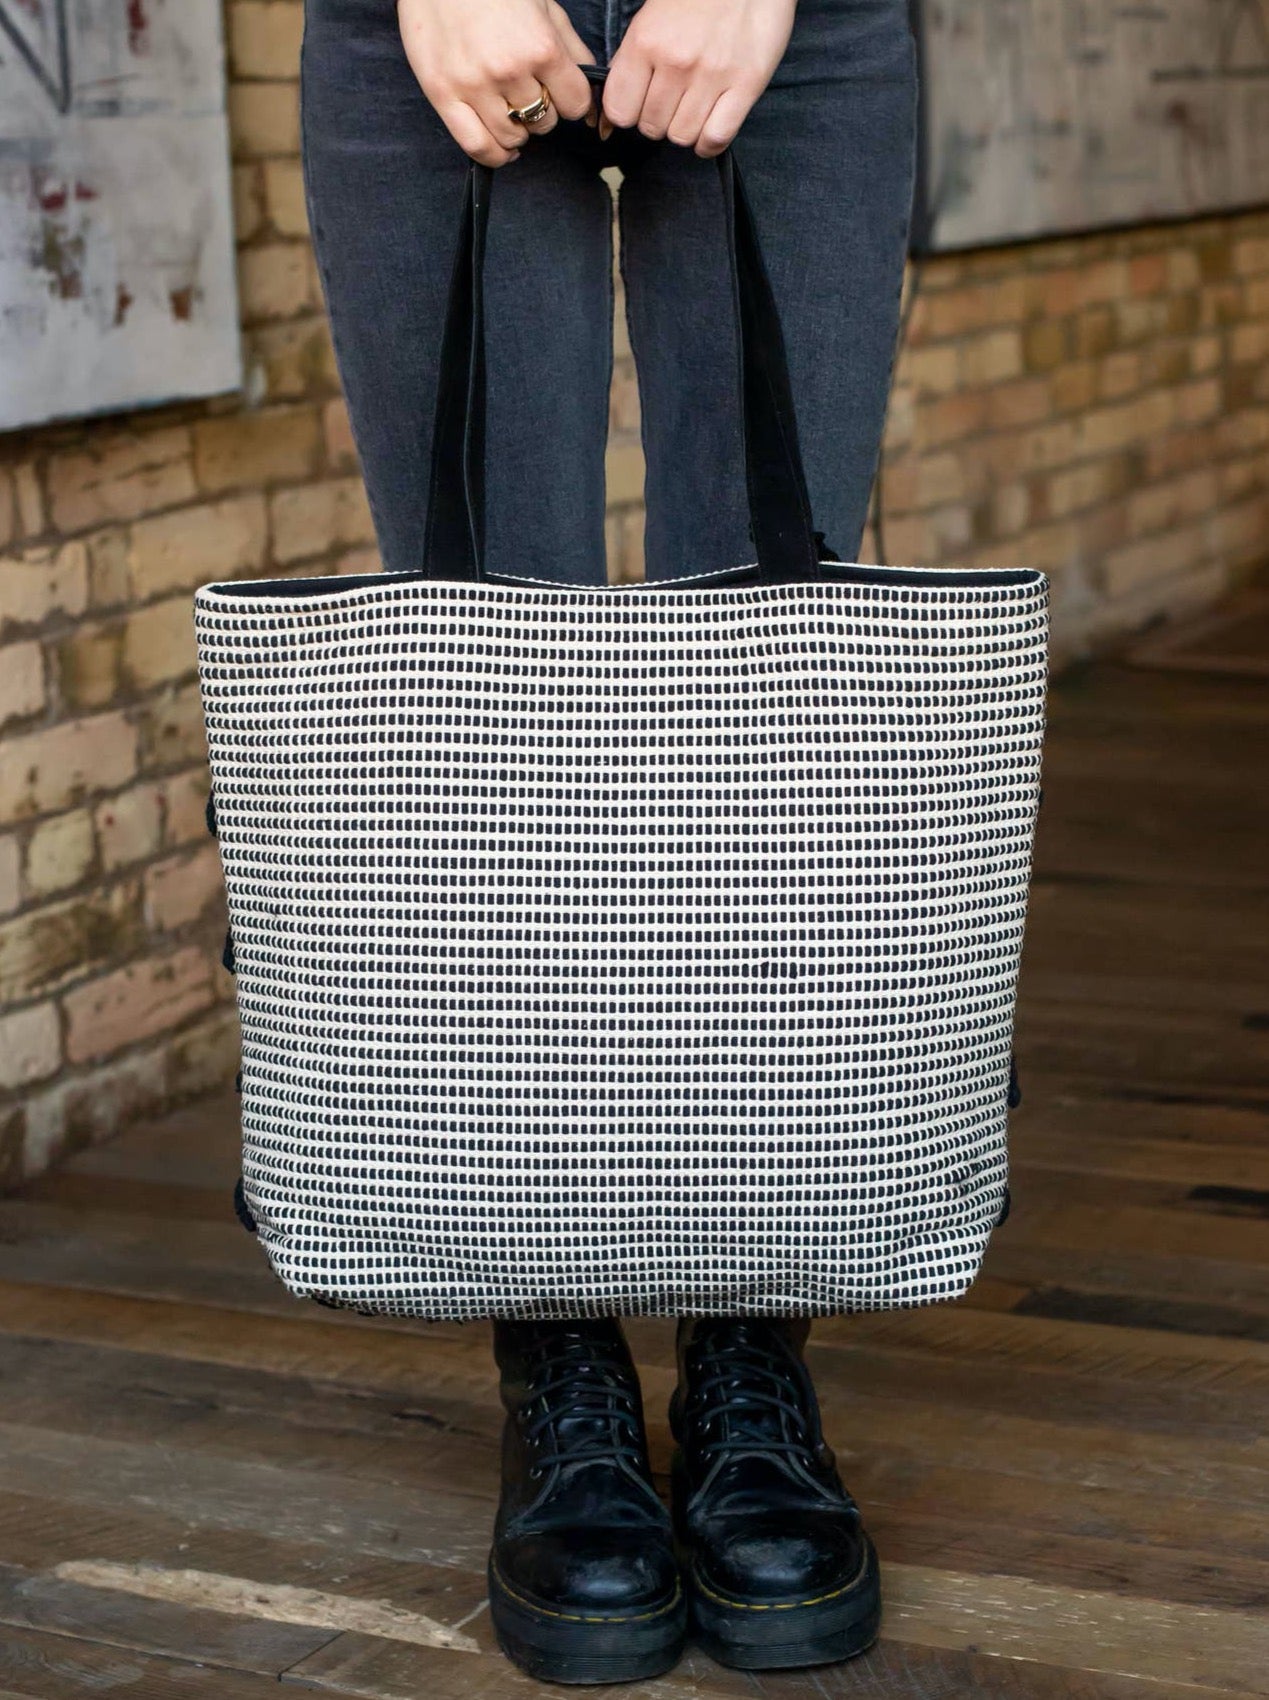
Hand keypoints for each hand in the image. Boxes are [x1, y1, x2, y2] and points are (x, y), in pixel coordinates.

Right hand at [397, 0, 595, 166]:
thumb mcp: (543, 5)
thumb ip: (570, 47)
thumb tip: (592, 89)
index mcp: (541, 47)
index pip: (575, 104)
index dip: (571, 101)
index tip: (561, 94)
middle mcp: (510, 71)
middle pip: (545, 123)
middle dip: (543, 112)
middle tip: (528, 94)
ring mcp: (475, 86)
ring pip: (513, 138)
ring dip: (518, 132)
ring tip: (511, 112)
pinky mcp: (443, 95)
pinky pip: (476, 146)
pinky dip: (494, 155)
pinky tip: (501, 147)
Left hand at [603, 0, 795, 156]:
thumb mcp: (651, 14)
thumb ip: (631, 58)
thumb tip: (613, 107)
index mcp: (645, 41)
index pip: (619, 111)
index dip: (628, 114)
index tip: (639, 105)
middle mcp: (676, 62)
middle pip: (652, 128)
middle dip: (658, 120)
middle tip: (671, 102)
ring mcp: (712, 75)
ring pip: (682, 136)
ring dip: (685, 130)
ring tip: (692, 109)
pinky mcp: (747, 84)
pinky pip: (716, 137)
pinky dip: (709, 143)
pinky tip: (709, 129)